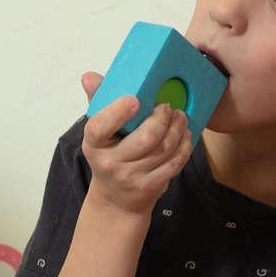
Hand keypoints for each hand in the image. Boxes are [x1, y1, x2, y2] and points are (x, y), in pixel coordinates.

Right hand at [77, 71, 192, 217]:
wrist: (116, 200)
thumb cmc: (109, 156)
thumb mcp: (100, 133)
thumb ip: (98, 102)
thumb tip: (89, 76)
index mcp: (94, 145)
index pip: (99, 127)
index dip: (118, 112)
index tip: (135, 99)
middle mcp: (110, 163)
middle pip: (145, 138)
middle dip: (162, 119)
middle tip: (168, 107)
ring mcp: (131, 177)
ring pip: (164, 149)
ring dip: (177, 129)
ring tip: (181, 116)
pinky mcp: (150, 186)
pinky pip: (174, 164)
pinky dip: (184, 146)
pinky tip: (185, 135)